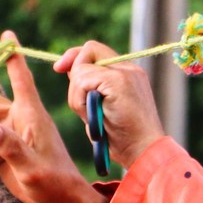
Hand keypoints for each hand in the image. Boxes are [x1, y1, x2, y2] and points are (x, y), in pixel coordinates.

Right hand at [0, 34, 106, 202]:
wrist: (58, 199)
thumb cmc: (53, 181)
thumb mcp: (32, 168)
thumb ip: (11, 148)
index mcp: (31, 114)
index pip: (21, 79)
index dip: (11, 56)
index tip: (4, 34)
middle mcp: (18, 118)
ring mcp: (8, 132)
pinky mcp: (0, 147)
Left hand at [52, 41, 167, 168]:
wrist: (144, 151)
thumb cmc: (124, 139)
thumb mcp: (103, 109)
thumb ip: (91, 89)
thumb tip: (69, 71)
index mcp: (127, 73)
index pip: (95, 51)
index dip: (75, 56)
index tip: (59, 69)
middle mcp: (128, 68)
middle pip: (87, 51)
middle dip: (74, 77)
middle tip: (82, 106)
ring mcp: (125, 73)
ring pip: (81, 69)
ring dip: (77, 98)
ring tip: (94, 118)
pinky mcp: (118, 81)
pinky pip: (83, 80)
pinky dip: (79, 100)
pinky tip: (93, 116)